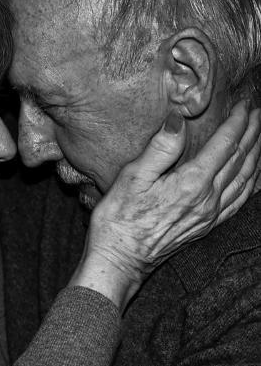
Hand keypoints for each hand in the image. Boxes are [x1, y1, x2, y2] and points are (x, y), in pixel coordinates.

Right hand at [71, 101, 260, 309]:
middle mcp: (207, 200)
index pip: (224, 146)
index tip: (245, 105)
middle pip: (240, 161)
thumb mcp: (132, 178)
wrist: (119, 259)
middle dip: (252, 134)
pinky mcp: (205, 227)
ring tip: (260, 138)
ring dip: (255, 156)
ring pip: (245, 181)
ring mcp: (209, 216)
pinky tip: (252, 178)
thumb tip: (178, 120)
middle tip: (259, 114)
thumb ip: (160, 148)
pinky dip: (251, 184)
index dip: (237, 123)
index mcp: (191, 184)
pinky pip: (239, 202)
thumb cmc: (119, 219)